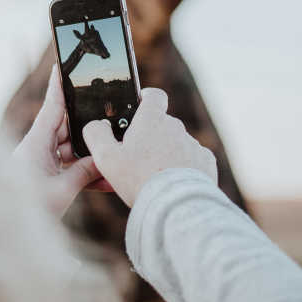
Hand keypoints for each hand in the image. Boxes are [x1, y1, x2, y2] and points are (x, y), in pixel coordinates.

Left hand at [13, 66, 109, 216]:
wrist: (3, 234)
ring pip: (73, 149)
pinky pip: (70, 168)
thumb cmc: (27, 209)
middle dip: (89, 124)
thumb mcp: (61, 191)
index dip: (60, 84)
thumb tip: (104, 158)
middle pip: (68, 126)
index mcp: (36, 142)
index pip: (53, 105)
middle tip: (111, 116)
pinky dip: (85, 173)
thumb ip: (85, 172)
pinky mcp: (46, 177)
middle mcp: (39, 147)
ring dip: (91, 154)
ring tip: (113, 155)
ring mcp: (42, 162)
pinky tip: (105, 181)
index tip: (65, 62)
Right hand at [83, 88, 216, 206]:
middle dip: (150, 137)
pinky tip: (173, 183)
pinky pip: (192, 160)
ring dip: (166, 154)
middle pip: (161, 124)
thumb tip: (95, 125)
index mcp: (152, 120)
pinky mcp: (205, 162)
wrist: (176, 205)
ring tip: (154, 177)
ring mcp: (192, 144)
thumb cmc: (139, 179)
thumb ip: (96, 134)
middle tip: (136, 158)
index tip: (139, 106)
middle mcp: (175, 127)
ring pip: (176, 143)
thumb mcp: (106, 157)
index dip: (146, 98)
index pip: (153, 95)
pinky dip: (183, 168)